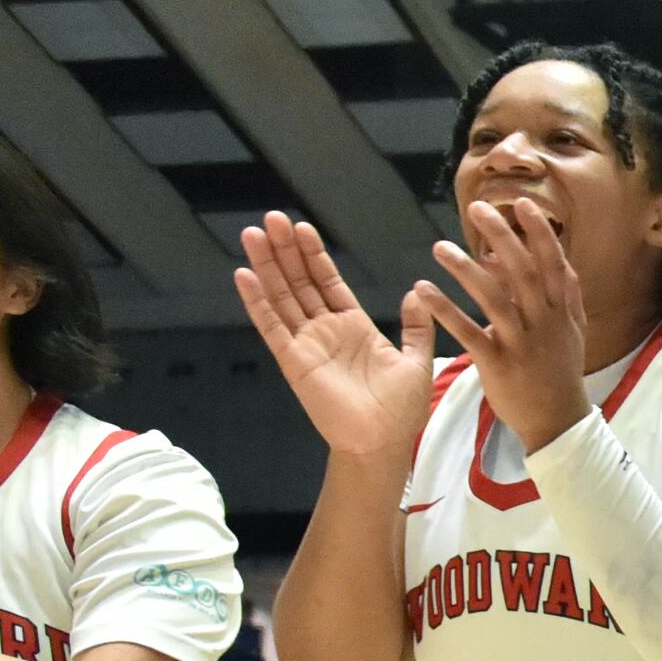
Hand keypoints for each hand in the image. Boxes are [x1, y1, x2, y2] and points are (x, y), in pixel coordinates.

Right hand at [234, 214, 435, 466]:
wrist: (383, 442)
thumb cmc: (400, 409)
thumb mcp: (415, 360)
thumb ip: (416, 327)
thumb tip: (417, 293)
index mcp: (353, 326)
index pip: (328, 282)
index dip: (314, 256)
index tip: (303, 228)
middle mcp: (325, 330)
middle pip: (299, 282)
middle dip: (286, 251)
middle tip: (273, 218)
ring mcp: (306, 343)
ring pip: (282, 296)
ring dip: (267, 266)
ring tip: (254, 233)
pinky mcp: (293, 360)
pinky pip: (272, 326)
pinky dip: (258, 301)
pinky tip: (244, 275)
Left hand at [418, 199, 590, 449]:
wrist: (557, 420)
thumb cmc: (561, 372)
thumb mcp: (573, 330)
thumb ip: (564, 294)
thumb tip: (556, 258)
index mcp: (560, 310)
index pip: (552, 262)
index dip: (538, 232)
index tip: (522, 204)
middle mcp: (543, 321)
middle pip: (521, 271)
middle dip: (501, 237)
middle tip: (477, 209)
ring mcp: (520, 342)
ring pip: (492, 299)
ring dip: (465, 270)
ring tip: (439, 247)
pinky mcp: (497, 363)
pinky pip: (466, 332)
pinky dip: (444, 310)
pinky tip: (422, 290)